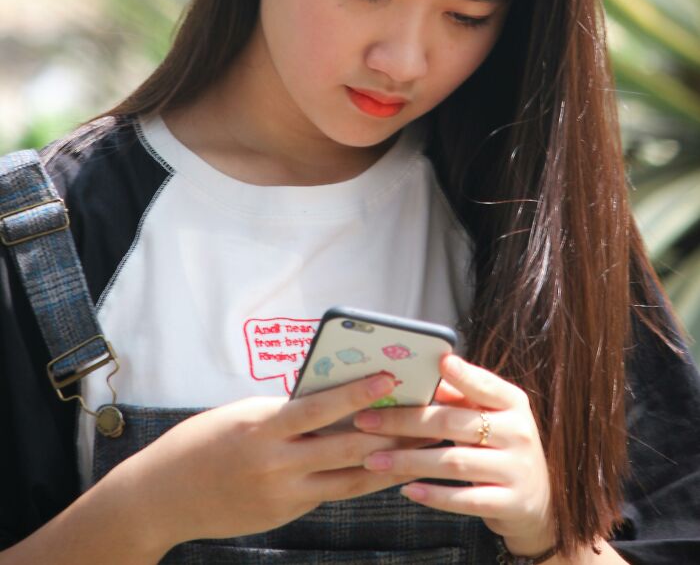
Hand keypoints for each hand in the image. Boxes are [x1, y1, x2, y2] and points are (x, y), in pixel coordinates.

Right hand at [118, 372, 427, 552]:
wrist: (163, 497)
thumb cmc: (202, 441)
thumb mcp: (243, 414)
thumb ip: (286, 410)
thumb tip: (333, 397)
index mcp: (262, 427)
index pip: (319, 407)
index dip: (357, 393)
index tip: (390, 377)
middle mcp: (276, 464)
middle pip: (345, 448)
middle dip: (388, 431)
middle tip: (425, 413)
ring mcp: (283, 494)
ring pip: (349, 478)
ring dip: (388, 461)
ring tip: (422, 446)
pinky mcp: (285, 513)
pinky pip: (331, 493)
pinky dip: (360, 479)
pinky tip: (386, 469)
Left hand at [354, 354, 555, 556]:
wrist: (539, 499)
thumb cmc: (502, 444)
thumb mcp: (493, 414)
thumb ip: (462, 396)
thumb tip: (423, 374)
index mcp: (512, 402)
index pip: (484, 384)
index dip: (462, 374)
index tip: (435, 363)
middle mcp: (518, 432)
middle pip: (453, 423)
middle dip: (405, 421)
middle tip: (366, 421)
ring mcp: (516, 470)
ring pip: (453, 463)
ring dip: (408, 460)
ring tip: (373, 459)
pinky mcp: (509, 503)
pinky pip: (465, 499)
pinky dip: (433, 495)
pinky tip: (406, 489)